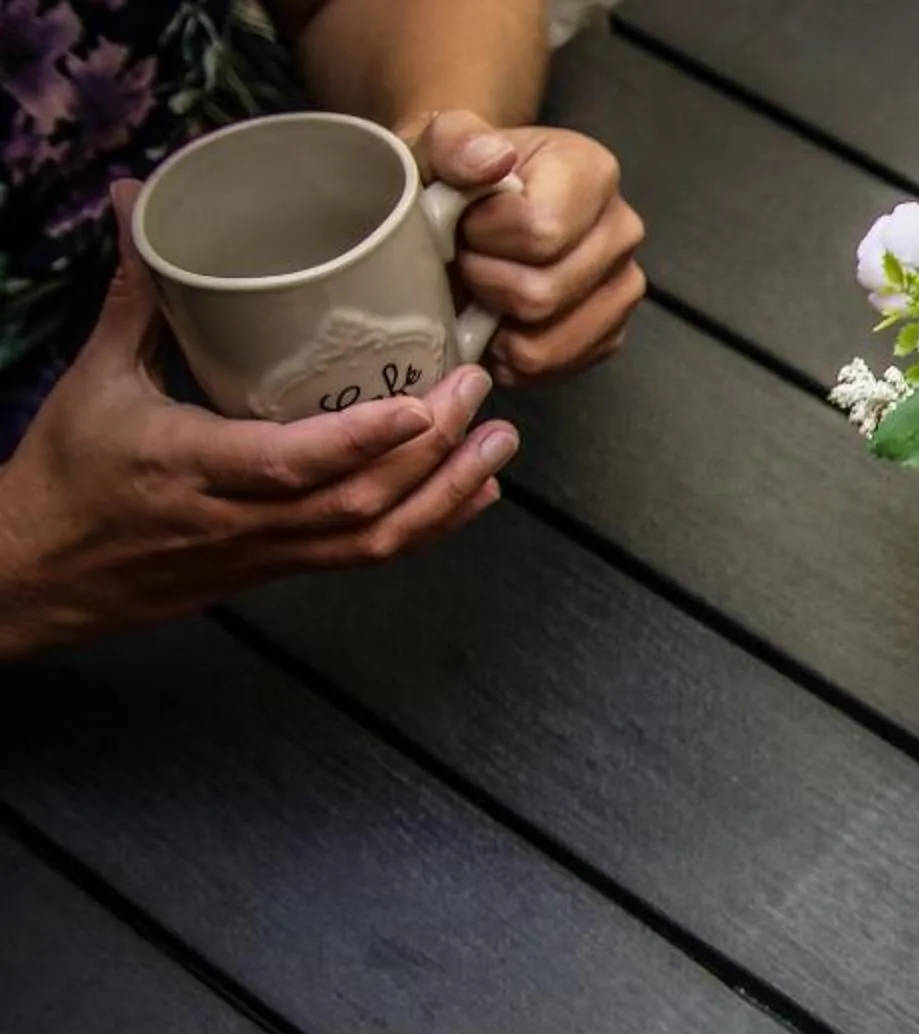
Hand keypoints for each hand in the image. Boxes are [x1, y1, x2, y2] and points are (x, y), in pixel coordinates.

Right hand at [0, 185, 514, 658]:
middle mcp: (240, 522)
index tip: (422, 405)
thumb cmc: (69, 472)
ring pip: (375, 540)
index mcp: (191, 467)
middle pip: (358, 504)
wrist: (44, 573)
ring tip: (500, 445)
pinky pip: (368, 556)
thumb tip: (140, 203)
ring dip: (448, 496)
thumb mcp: (99, 376)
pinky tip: (472, 494)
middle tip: (482, 398)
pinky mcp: (285, 570)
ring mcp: (269, 554)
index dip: (363, 440)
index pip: (293, 463)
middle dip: (434, 457)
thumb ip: (138, 292)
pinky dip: (429, 526)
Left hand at [413, 110, 646, 384]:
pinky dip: (510, 356)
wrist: (473, 201)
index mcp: (593, 173)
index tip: (464, 221)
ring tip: (481, 289)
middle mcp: (622, 232)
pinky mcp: (610, 334)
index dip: (483, 238)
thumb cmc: (458, 174)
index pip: (540, 232)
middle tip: (466, 258)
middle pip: (542, 294)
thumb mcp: (440, 143)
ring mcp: (623, 289)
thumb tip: (492, 160)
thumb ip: (455, 142)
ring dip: (495, 326)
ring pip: (545, 345)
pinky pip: (552, 370)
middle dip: (485, 284)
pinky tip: (496, 321)